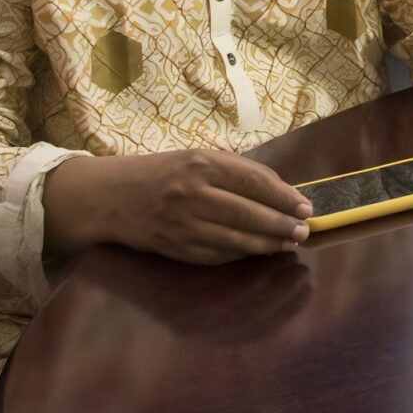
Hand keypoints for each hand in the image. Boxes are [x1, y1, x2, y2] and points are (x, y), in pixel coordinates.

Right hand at [44, 149, 310, 263]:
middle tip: (303, 231)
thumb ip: (235, 172)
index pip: (255, 182)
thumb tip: (280, 192)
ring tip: (287, 244)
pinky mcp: (173, 247)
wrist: (107, 195)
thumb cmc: (160, 172)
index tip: (305, 207)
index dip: (284, 197)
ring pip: (234, 239)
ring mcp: (181, 224)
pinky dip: (239, 255)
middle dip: (281, 225)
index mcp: (201, 164)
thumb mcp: (196, 157)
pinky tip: (256, 252)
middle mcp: (192, 193)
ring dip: (266, 245)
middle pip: (248, 214)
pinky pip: (214, 255)